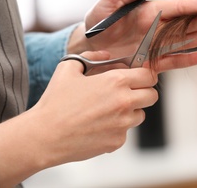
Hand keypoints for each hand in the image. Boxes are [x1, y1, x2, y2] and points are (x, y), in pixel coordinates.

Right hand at [0, 51, 157, 186]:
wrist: (44, 136)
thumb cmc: (55, 102)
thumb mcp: (69, 68)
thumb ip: (91, 55)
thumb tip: (106, 55)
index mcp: (117, 81)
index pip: (149, 76)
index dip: (145, 75)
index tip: (140, 78)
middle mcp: (124, 102)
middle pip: (152, 96)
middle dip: (144, 93)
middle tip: (130, 93)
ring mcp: (123, 124)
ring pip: (140, 115)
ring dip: (131, 111)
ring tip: (109, 110)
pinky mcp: (117, 141)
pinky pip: (125, 132)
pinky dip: (117, 129)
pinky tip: (98, 126)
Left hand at [72, 0, 196, 71]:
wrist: (86, 49)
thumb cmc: (97, 22)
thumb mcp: (111, 2)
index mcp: (152, 10)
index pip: (183, 6)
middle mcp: (159, 27)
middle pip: (192, 22)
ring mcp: (158, 46)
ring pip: (189, 40)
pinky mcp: (153, 63)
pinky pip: (175, 61)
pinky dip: (191, 59)